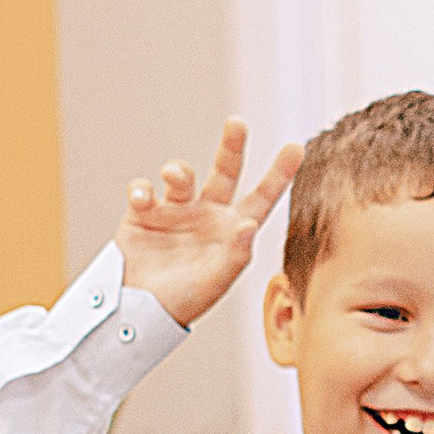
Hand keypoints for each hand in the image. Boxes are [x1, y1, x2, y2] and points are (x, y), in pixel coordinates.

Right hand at [117, 119, 303, 329]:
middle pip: (224, 171)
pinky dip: (142, 190)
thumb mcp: (216, 282)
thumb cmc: (184, 301)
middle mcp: (208, 215)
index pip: (262, 198)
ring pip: (181, 175)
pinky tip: (143, 201)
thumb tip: (248, 226)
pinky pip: (143, 189)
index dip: (279, 174)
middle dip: (231, 146)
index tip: (295, 146)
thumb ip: (235, 255)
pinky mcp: (143, 213)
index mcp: (232, 230)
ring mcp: (176, 211)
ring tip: (174, 178)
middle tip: (237, 122)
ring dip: (178, 170)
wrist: (137, 312)